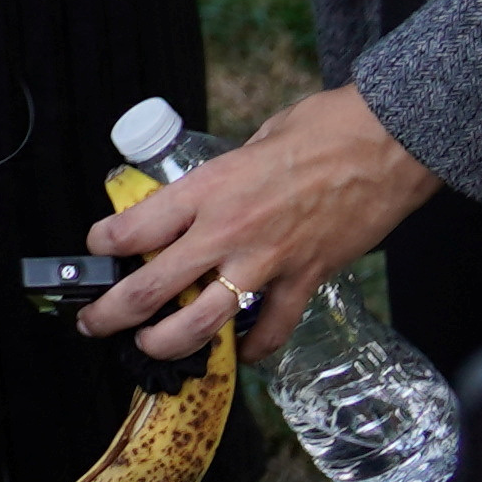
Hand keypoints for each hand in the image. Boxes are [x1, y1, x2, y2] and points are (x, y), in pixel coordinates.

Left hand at [84, 81, 432, 356]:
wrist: (388, 143)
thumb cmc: (324, 129)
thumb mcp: (254, 141)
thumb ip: (223, 176)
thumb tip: (203, 196)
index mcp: (208, 187)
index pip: (133, 227)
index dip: (104, 245)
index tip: (96, 250)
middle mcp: (228, 230)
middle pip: (151, 287)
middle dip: (112, 313)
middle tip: (93, 322)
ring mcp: (267, 262)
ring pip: (201, 322)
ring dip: (167, 343)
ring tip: (149, 348)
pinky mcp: (306, 281)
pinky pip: (271, 330)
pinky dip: (253, 347)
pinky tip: (240, 352)